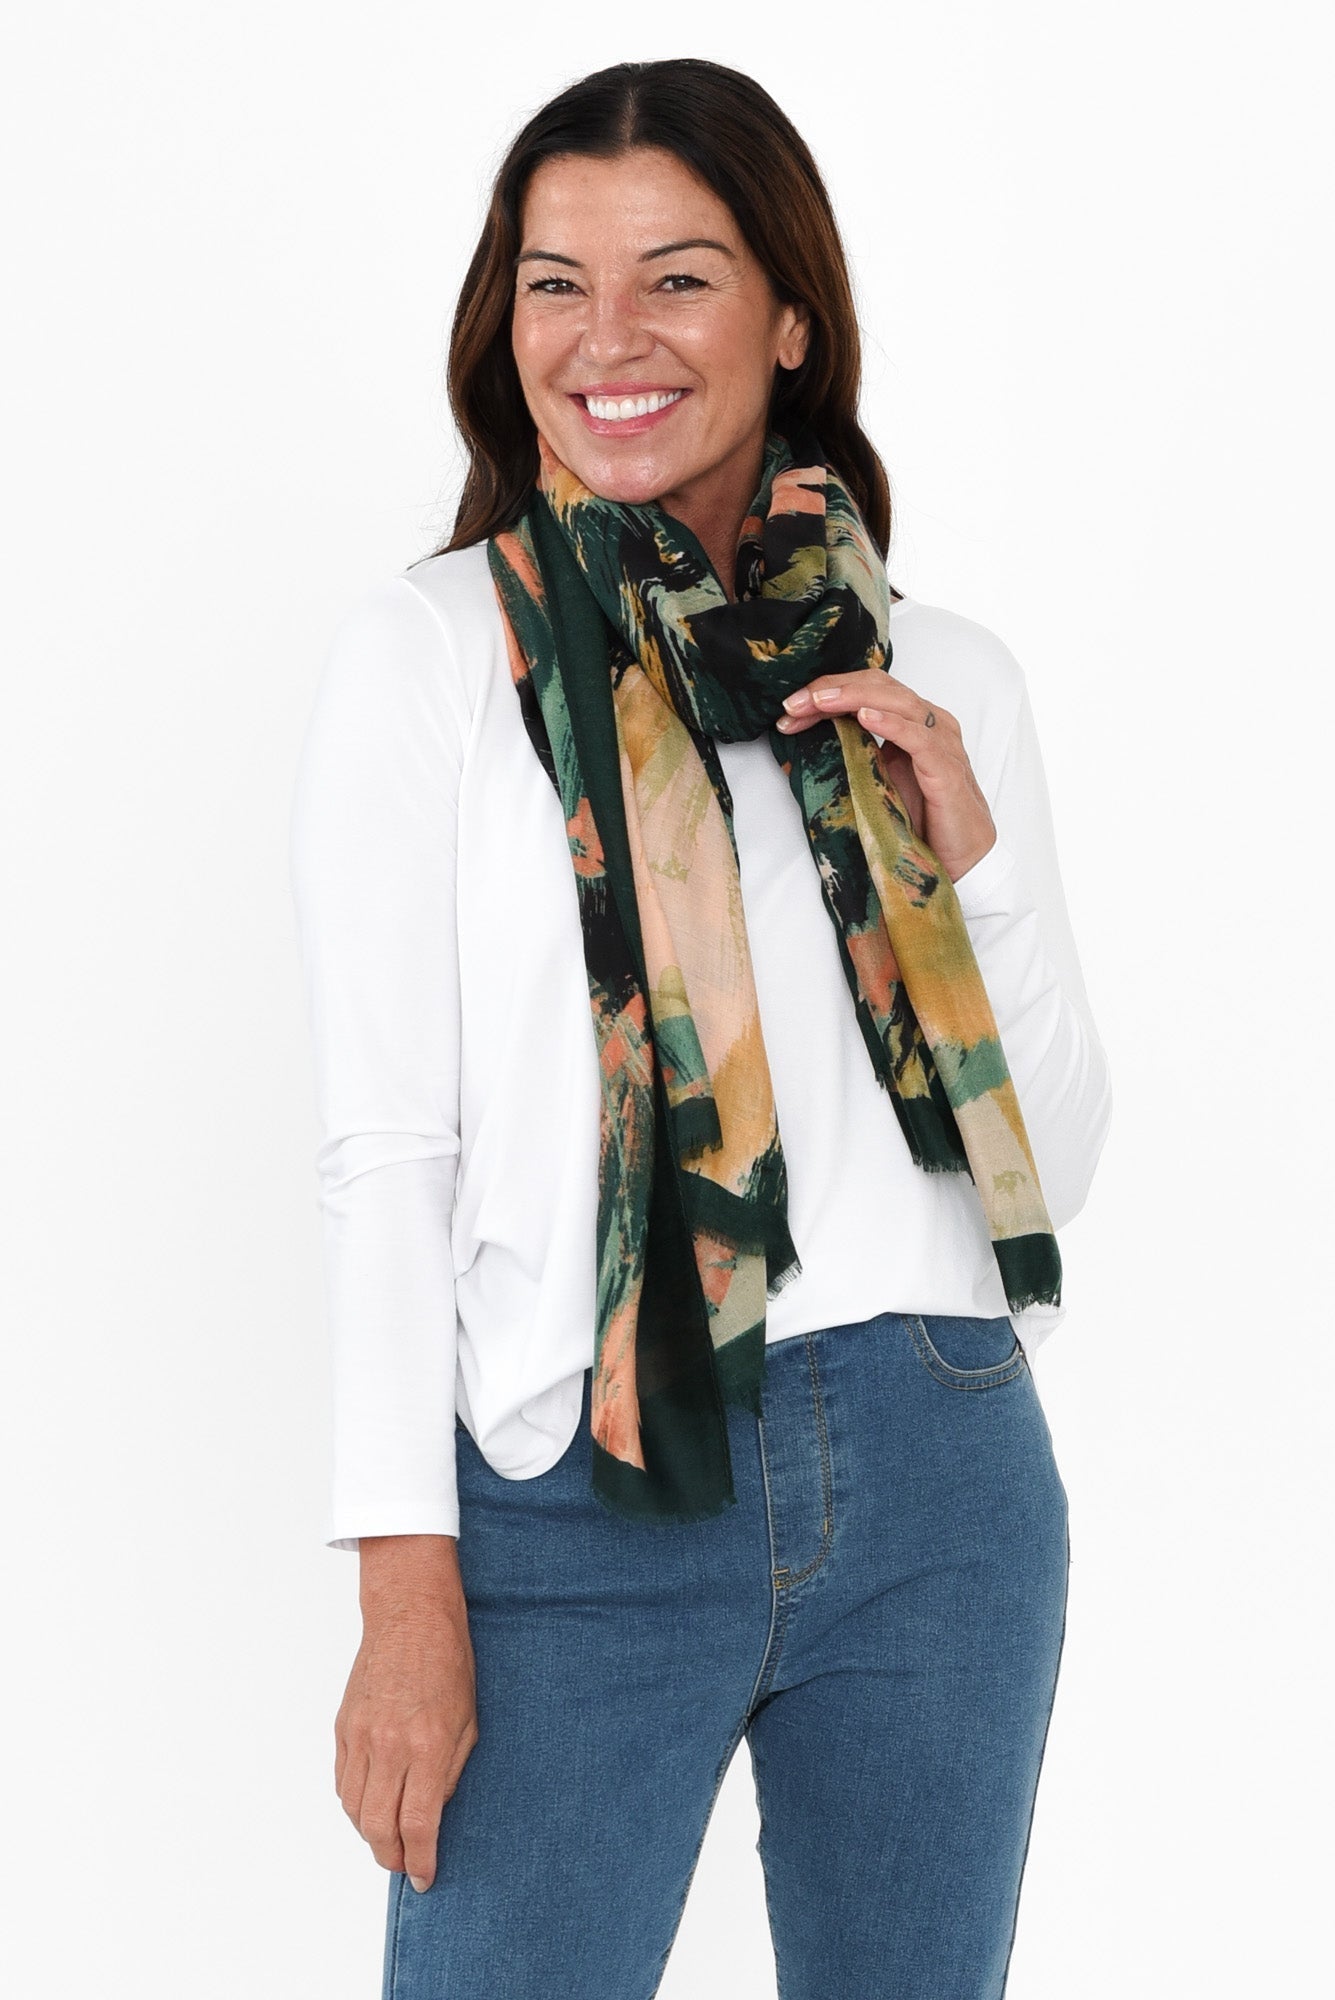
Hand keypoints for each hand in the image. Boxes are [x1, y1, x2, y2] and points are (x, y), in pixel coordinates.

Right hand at [336, 1535, 478, 1892]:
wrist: (410, 1617)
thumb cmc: (448, 1663)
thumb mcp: (469, 1721)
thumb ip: (451, 1772)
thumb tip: (433, 1814)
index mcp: (427, 1745)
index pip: (417, 1824)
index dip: (420, 1860)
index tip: (425, 1878)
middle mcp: (389, 1745)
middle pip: (378, 1827)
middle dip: (392, 1857)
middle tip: (406, 1866)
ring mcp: (360, 1736)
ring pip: (354, 1810)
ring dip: (371, 1834)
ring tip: (389, 1839)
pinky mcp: (342, 1727)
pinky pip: (342, 1783)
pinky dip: (354, 1805)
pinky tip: (370, 1806)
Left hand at [776, 666, 996, 883]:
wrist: (961, 861)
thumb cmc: (922, 823)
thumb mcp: (875, 783)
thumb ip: (848, 759)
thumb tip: (796, 755)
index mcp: (912, 722)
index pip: (868, 688)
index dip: (828, 690)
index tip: (790, 707)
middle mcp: (930, 724)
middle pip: (879, 686)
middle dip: (832, 689)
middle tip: (794, 702)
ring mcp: (942, 742)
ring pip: (897, 701)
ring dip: (853, 698)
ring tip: (819, 702)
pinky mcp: (947, 769)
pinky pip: (919, 738)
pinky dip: (890, 723)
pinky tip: (864, 717)